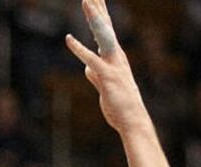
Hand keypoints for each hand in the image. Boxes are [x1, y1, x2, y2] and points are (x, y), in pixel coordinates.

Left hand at [65, 0, 145, 133]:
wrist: (132, 120)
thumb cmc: (120, 106)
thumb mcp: (104, 87)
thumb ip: (95, 76)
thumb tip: (88, 69)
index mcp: (116, 57)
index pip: (106, 31)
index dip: (99, 14)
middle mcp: (117, 56)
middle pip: (105, 27)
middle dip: (97, 8)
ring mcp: (113, 64)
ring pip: (102, 35)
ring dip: (94, 18)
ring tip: (85, 1)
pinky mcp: (107, 76)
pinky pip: (91, 59)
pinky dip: (79, 49)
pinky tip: (68, 39)